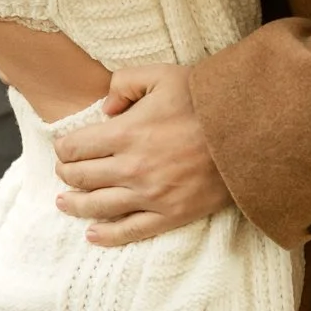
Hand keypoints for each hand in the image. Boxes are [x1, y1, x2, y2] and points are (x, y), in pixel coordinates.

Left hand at [50, 64, 233, 245]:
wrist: (247, 132)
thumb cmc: (205, 101)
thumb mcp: (162, 75)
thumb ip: (124, 83)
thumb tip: (104, 109)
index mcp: (127, 132)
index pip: (76, 146)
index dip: (63, 147)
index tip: (63, 147)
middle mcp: (133, 167)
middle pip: (82, 177)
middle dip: (66, 173)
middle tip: (63, 171)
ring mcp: (151, 194)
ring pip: (98, 206)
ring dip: (75, 205)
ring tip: (64, 203)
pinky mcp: (170, 214)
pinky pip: (131, 231)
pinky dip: (107, 236)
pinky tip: (92, 234)